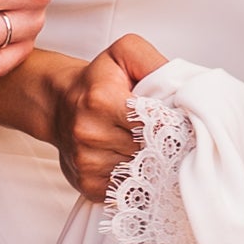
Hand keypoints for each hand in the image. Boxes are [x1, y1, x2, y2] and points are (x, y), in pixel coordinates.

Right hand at [49, 33, 164, 205]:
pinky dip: (135, 179)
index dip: (169, 125)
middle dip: (161, 145)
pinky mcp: (87, 183)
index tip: (175, 124)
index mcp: (101, 100)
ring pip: (140, 171)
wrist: (58, 104)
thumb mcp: (125, 54)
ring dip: (149, 163)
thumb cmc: (97, 81)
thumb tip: (184, 89)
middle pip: (149, 150)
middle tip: (165, 137)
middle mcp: (90, 133)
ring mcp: (87, 161)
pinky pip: (126, 189)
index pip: (152, 123)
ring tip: (145, 147)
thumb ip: (155, 64)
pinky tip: (131, 162)